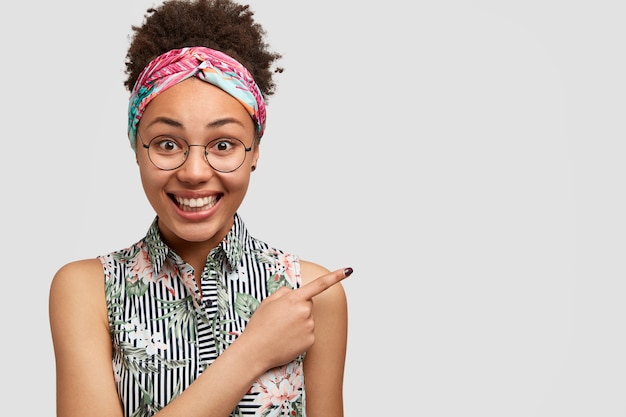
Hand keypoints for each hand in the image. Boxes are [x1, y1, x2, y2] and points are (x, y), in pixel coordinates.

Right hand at [238, 267, 352, 370]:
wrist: (255, 351)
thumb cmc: (260, 325)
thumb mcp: (268, 301)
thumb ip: (285, 292)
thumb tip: (296, 293)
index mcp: (294, 299)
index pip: (319, 284)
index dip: (335, 276)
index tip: (349, 270)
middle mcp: (305, 311)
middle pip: (308, 304)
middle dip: (298, 307)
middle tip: (281, 318)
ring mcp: (309, 327)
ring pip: (308, 319)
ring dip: (298, 322)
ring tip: (282, 330)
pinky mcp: (311, 341)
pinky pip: (308, 333)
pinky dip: (300, 335)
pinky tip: (287, 339)